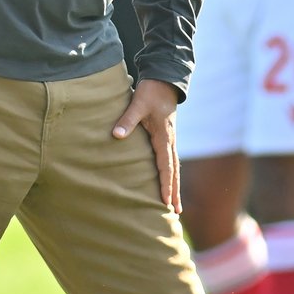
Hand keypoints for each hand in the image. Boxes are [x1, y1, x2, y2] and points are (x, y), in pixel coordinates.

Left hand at [113, 79, 182, 211]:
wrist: (164, 80)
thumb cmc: (151, 92)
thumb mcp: (138, 104)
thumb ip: (127, 120)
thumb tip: (116, 136)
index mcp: (165, 136)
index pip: (166, 166)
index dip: (166, 184)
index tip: (166, 202)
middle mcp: (170, 141)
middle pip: (174, 171)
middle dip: (175, 192)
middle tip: (176, 213)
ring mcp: (170, 140)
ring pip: (174, 168)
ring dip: (175, 186)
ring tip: (175, 206)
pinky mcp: (167, 137)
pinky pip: (170, 161)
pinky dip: (171, 175)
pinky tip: (168, 183)